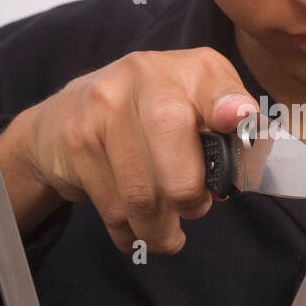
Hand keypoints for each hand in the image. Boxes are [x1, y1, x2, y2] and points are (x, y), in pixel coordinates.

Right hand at [0, 48, 258, 252]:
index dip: (226, 101)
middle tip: (193, 209)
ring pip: (140, 190)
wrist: (66, 115)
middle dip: (187, 192)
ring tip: (166, 235)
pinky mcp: (75, 140)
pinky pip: (111, 206)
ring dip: (159, 228)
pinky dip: (129, 233)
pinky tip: (136, 232)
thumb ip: (227, 132)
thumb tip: (240, 168)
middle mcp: (143, 76)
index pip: (214, 82)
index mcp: (189, 69)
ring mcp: (103, 105)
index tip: (236, 118)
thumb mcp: (196, 107)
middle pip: (170, 135)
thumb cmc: (150, 117)